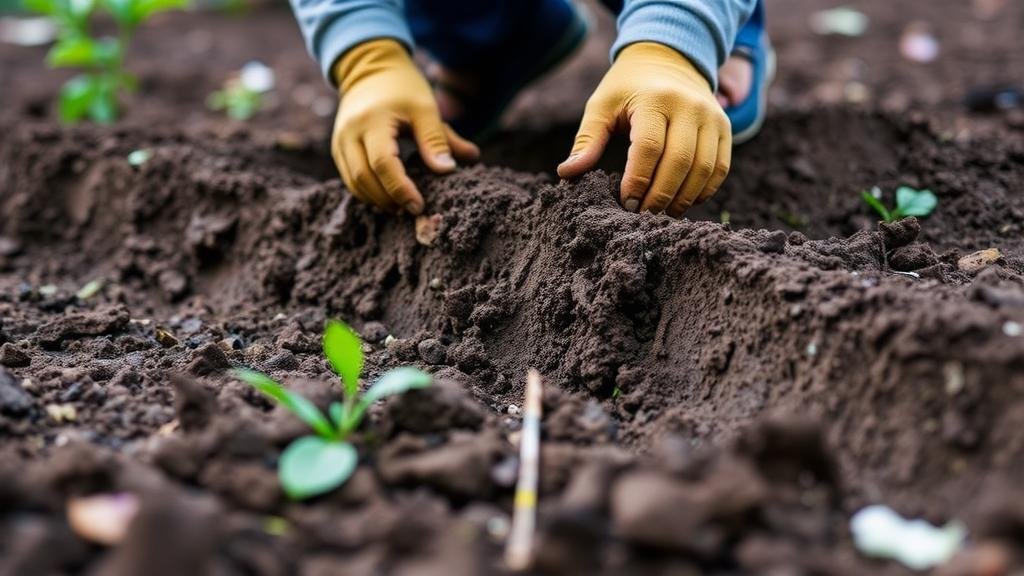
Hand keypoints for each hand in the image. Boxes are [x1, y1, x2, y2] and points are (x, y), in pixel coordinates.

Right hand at [332, 39, 479, 214]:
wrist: (370, 68)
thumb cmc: (403, 88)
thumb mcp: (425, 108)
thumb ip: (438, 140)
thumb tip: (450, 170)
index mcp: (373, 120)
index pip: (383, 163)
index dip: (401, 188)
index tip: (419, 205)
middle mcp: (349, 132)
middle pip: (363, 177)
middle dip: (388, 199)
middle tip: (412, 210)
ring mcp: (339, 141)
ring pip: (353, 182)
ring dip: (376, 199)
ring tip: (400, 207)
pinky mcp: (338, 148)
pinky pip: (349, 178)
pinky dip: (367, 192)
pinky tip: (387, 197)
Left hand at [557, 42, 731, 216]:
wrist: (669, 57)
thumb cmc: (627, 87)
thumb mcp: (602, 105)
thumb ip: (587, 140)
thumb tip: (566, 173)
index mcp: (655, 99)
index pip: (649, 148)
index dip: (637, 181)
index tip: (626, 203)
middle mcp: (689, 106)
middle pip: (679, 162)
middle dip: (660, 196)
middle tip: (643, 215)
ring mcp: (712, 117)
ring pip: (703, 169)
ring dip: (683, 199)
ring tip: (661, 213)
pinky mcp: (725, 128)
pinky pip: (720, 168)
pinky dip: (703, 191)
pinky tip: (682, 201)